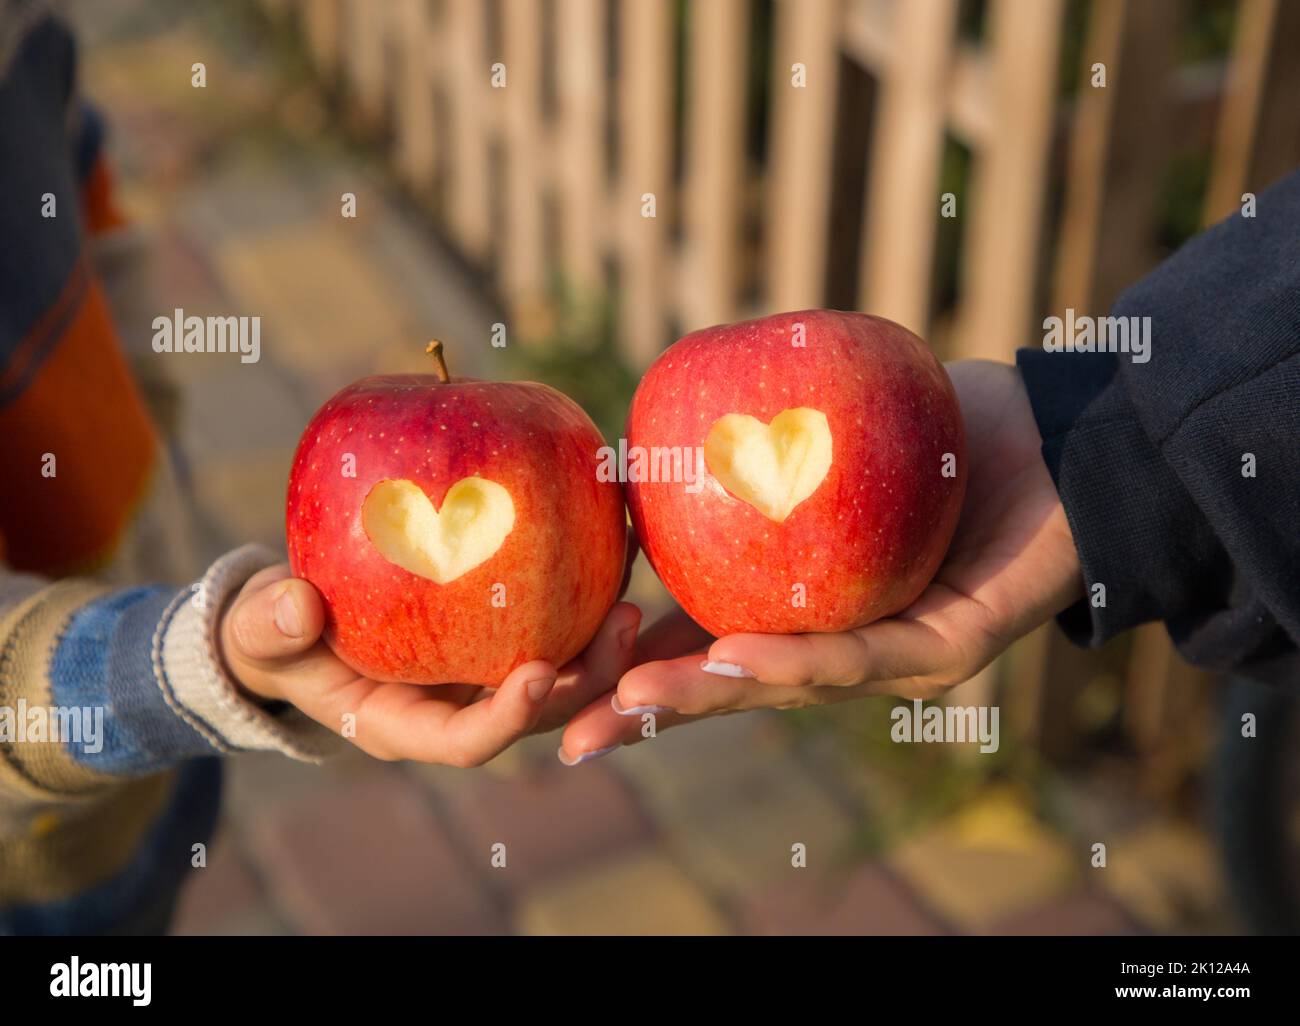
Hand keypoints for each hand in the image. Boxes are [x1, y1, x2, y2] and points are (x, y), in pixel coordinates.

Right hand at [219, 564, 640, 765]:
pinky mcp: (495, 634)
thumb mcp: (262, 631)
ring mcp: (481, 672)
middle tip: (622, 620)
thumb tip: (298, 607)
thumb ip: (271, 625)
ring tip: (637, 580)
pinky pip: (550, 619)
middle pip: (538, 709)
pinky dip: (582, 588)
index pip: (468, 742)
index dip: (508, 718)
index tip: (540, 674)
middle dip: (588, 678)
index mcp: (405, 725)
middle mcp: (457, 706)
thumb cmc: (276, 632)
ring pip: (560, 667)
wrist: (294, 620)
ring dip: (602, 636)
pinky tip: (611, 535)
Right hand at [559, 359, 1084, 760]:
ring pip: (796, 685)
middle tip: (574, 735)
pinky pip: (874, 656)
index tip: (559, 679)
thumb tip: (663, 431)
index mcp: (811, 609)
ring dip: (714, 694)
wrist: (1067, 435)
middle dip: (657, 713)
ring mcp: (900, 655)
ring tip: (639, 698)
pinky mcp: (957, 647)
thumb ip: (763, 447)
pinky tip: (740, 657)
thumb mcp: (838, 434)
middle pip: (740, 687)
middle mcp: (849, 647)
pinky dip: (803, 659)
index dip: (641, 668)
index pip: (712, 645)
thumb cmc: (948, 432)